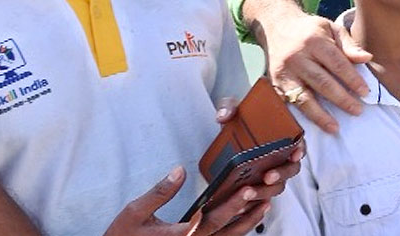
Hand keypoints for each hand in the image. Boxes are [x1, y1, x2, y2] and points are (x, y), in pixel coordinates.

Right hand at [100, 165, 265, 235]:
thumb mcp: (134, 212)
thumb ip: (159, 192)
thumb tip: (180, 170)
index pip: (207, 221)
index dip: (228, 206)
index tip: (244, 190)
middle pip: (221, 228)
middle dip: (242, 210)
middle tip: (259, 191)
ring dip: (245, 223)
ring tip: (265, 205)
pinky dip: (236, 231)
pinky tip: (248, 217)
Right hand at [264, 9, 371, 132]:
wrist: (276, 27)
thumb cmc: (310, 30)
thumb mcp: (331, 28)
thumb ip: (349, 44)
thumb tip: (367, 58)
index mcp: (314, 41)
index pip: (337, 63)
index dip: (352, 79)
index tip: (365, 92)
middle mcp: (297, 57)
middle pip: (322, 82)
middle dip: (341, 99)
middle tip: (357, 110)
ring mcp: (284, 73)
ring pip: (303, 97)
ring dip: (320, 115)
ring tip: (335, 127)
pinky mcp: (275, 84)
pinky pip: (290, 104)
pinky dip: (302, 116)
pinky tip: (314, 125)